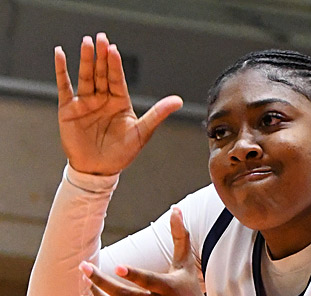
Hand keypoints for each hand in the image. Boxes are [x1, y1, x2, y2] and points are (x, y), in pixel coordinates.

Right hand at [55, 32, 182, 174]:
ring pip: (85, 76)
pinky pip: (65, 86)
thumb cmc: (121, 154)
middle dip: (101, 56)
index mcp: (119, 102)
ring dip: (85, 60)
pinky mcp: (69, 108)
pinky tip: (61, 54)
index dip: (115, 65)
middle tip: (102, 38)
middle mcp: (102, 99)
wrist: (98, 171)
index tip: (114, 50)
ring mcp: (85, 102)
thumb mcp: (141, 133)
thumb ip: (157, 114)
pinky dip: (61, 70)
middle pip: (101, 73)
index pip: (117, 79)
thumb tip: (178, 101)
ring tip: (86, 43)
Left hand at [80, 207, 206, 295]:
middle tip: (84, 267)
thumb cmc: (189, 290)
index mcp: (169, 288)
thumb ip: (180, 237)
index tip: (117, 266)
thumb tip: (176, 209)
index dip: (133, 275)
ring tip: (86, 284)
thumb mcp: (186, 264)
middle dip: (102, 282)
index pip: (149, 281)